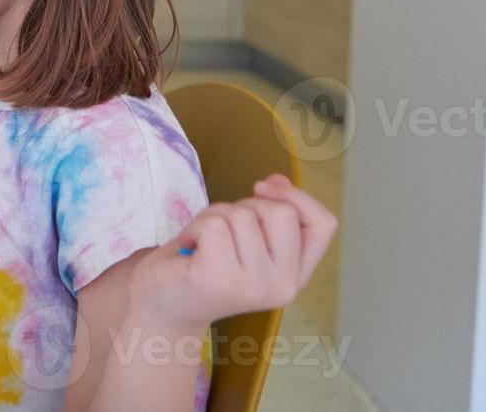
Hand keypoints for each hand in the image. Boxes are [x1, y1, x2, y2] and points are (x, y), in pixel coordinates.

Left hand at [126, 174, 336, 331]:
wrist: (161, 305)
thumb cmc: (202, 263)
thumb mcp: (246, 237)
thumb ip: (269, 214)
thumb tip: (277, 180)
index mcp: (295, 275)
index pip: (323, 224)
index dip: (298, 196)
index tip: (263, 187)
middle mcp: (283, 286)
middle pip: (281, 211)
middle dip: (246, 205)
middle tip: (221, 230)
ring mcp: (255, 286)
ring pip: (243, 214)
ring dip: (213, 216)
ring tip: (202, 243)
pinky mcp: (221, 279)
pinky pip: (214, 224)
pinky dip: (195, 227)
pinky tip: (189, 249)